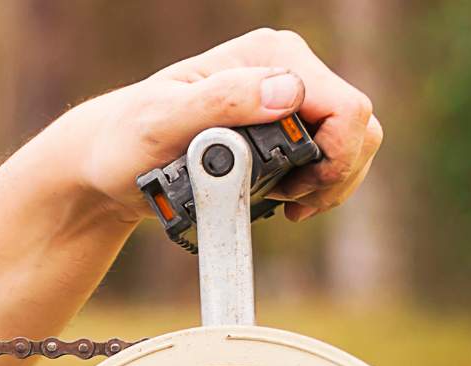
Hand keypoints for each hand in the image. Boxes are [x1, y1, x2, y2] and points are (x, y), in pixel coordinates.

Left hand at [59, 28, 382, 225]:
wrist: (110, 162)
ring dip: (329, 185)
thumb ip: (221, 100)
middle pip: (359, 126)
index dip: (335, 158)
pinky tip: (285, 200)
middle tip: (290, 203)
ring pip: (354, 144)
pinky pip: (331, 159)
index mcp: (267, 57)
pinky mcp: (285, 129)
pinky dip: (317, 188)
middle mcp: (285, 70)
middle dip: (335, 174)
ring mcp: (288, 100)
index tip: (296, 193)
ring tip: (287, 203)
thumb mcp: (161, 120)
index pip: (343, 106)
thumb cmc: (125, 139)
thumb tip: (285, 93)